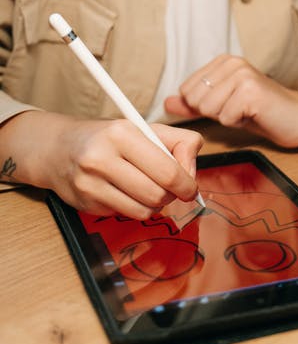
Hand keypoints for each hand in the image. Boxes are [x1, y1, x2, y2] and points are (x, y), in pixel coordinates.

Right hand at [0, 110, 202, 218]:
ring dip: (154, 204)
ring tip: (148, 187)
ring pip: (144, 210)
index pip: (167, 171)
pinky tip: (125, 191)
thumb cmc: (110, 138)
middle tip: (170, 188)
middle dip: (171, 195)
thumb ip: (178, 142)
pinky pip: (126, 215)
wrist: (60, 149)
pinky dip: (134, 206)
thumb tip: (192, 172)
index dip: (187, 184)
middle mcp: (103, 158)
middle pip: (157, 194)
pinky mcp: (86, 204)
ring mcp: (91, 184)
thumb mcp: (145, 128)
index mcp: (122, 134)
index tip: (190, 188)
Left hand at [164, 54, 297, 147]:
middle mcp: (232, 62)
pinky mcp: (251, 90)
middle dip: (215, 113)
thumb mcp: (222, 106)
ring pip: (209, 108)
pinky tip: (254, 115)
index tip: (228, 104)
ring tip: (246, 111)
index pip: (187, 90)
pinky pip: (226, 118)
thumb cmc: (261, 111)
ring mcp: (242, 74)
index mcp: (222, 62)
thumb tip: (166, 103)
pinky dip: (239, 123)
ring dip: (227, 118)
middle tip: (239, 109)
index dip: (204, 107)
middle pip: (196, 100)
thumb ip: (193, 103)